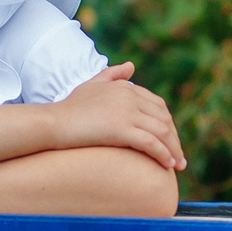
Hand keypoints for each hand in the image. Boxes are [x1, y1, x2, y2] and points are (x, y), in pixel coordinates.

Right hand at [52, 62, 186, 172]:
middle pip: (164, 118)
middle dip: (175, 139)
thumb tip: (131, 65)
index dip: (168, 124)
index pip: (158, 105)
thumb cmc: (69, 108)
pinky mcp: (121, 129)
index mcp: (125, 87)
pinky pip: (151, 143)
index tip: (171, 140)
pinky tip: (167, 165)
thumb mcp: (92, 85)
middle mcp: (129, 96)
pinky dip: (163, 154)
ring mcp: (126, 111)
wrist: (52, 123)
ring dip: (174, 150)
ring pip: (162, 131)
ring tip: (177, 165)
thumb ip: (112, 74)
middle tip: (179, 158)